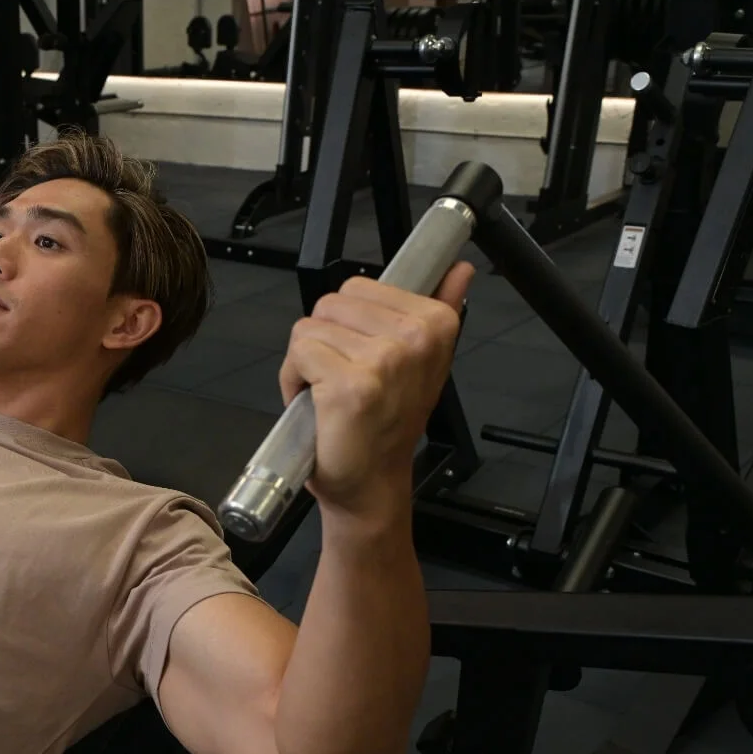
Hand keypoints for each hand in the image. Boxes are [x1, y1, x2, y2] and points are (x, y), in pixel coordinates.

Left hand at [278, 263, 474, 519]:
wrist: (372, 484)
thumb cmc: (389, 426)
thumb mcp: (423, 363)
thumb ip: (440, 308)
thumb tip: (459, 269)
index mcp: (434, 323)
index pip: (359, 287)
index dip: (348, 322)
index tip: (363, 355)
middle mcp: (413, 338)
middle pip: (331, 303)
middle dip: (325, 339)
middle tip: (343, 378)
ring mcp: (383, 360)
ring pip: (311, 328)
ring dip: (308, 362)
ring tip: (330, 393)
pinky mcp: (350, 384)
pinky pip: (299, 354)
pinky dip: (293, 380)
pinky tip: (316, 404)